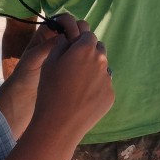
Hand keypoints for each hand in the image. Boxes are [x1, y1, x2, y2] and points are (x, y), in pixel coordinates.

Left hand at [12, 13, 85, 79]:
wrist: (25, 91)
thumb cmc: (25, 72)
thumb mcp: (33, 58)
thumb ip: (46, 46)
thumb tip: (63, 37)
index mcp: (47, 31)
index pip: (63, 19)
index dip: (71, 25)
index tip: (73, 38)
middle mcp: (58, 36)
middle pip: (76, 25)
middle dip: (81, 32)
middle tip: (80, 47)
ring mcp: (67, 47)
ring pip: (81, 37)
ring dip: (85, 42)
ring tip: (84, 55)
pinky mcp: (72, 58)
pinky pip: (82, 50)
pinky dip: (86, 52)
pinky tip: (86, 61)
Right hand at [30, 25, 113, 142]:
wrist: (59, 124)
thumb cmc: (50, 90)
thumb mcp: (49, 62)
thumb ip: (61, 45)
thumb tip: (67, 38)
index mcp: (85, 48)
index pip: (88, 35)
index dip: (79, 41)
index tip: (72, 49)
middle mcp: (101, 60)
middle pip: (98, 49)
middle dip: (89, 53)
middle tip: (74, 66)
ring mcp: (108, 79)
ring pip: (102, 68)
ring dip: (93, 70)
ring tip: (77, 85)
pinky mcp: (110, 95)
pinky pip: (104, 85)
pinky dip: (96, 88)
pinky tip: (82, 98)